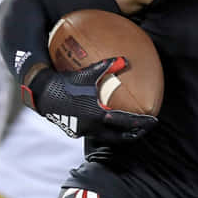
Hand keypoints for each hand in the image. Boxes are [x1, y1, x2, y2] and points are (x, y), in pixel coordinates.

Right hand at [25, 57, 156, 143]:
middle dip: (135, 134)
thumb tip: (125, 59)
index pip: (126, 122)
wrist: (43, 95)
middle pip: (120, 136)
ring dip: (121, 134)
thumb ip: (107, 66)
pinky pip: (96, 134)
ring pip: (108, 138)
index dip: (142, 123)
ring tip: (129, 129)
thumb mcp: (88, 73)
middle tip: (144, 129)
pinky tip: (107, 123)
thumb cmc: (66, 83)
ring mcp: (84, 131)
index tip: (154, 121)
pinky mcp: (76, 131)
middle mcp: (93, 126)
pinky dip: (106, 131)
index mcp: (99, 114)